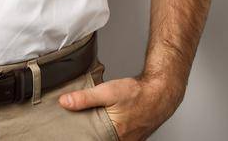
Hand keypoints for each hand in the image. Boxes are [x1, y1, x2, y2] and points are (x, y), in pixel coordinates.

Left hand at [59, 72, 185, 140]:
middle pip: (99, 140)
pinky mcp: (133, 138)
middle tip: (86, 125)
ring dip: (102, 133)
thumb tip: (65, 102)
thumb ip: (85, 98)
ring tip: (98, 123)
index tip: (75, 132)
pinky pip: (118, 138)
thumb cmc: (139, 93)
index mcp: (113, 136)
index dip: (84, 136)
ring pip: (109, 139)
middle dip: (91, 134)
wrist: (162, 91)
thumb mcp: (109, 91)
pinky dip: (112, 132)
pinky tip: (111, 122)